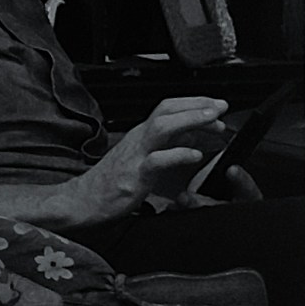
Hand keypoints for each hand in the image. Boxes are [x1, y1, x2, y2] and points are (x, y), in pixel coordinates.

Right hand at [4, 101, 227, 227]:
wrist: (82, 202)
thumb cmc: (111, 183)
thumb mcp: (141, 160)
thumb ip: (163, 148)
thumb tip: (191, 139)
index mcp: (141, 136)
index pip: (168, 108)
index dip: (193, 103)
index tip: (216, 106)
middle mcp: (138, 139)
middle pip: (166, 110)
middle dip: (196, 105)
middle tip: (221, 107)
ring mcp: (135, 156)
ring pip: (163, 127)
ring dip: (190, 120)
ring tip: (213, 120)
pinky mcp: (134, 176)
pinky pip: (157, 160)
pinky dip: (178, 154)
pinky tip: (195, 155)